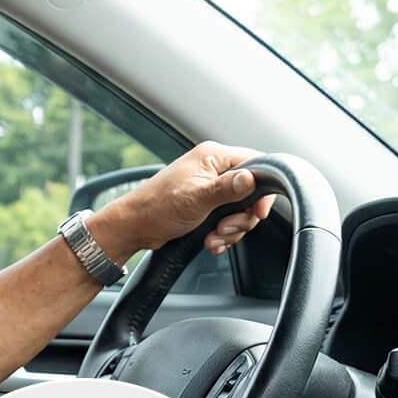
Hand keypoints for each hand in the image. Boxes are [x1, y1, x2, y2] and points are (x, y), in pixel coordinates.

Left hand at [94, 141, 275, 259]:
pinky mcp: (207, 206)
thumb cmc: (157, 207)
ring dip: (230, 230)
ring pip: (241, 210)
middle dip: (242, 217)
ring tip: (213, 237)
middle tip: (224, 227)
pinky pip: (229, 221)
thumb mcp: (196, 198)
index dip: (262, 189)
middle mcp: (213, 169)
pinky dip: (223, 235)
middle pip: (251, 192)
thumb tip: (252, 179)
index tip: (257, 211)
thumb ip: (227, 188)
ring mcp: (210, 188)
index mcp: (212, 156)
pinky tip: (209, 240)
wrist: (135, 227)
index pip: (257, 164)